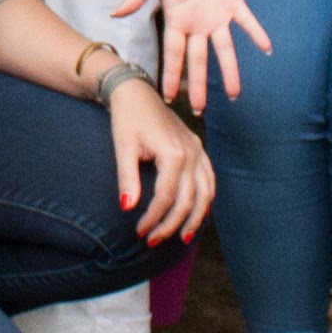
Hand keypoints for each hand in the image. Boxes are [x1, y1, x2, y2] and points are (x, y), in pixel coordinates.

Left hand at [106, 79, 214, 245]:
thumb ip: (127, 179)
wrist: (135, 91)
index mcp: (173, 152)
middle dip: (171, 225)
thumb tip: (127, 208)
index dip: (153, 218)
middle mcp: (191, 153)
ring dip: (195, 217)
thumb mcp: (122, 147)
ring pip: (205, 193)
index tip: (139, 232)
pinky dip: (205, 199)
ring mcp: (198, 150)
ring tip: (182, 238)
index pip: (166, 197)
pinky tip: (196, 212)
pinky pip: (209, 180)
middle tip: (153, 241)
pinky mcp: (198, 148)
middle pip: (189, 199)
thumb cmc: (126, 118)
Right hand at [121, 0, 267, 112]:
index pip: (174, 54)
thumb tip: (114, 13)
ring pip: (224, 49)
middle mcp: (197, 23)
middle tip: (200, 111)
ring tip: (235, 95)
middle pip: (199, 60)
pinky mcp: (234, 0)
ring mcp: (216, 14)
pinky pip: (247, 21)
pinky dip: (257, 33)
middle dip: (199, 85)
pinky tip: (267, 49)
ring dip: (230, 71)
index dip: (172, 75)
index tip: (169, 98)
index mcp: (176, 19)